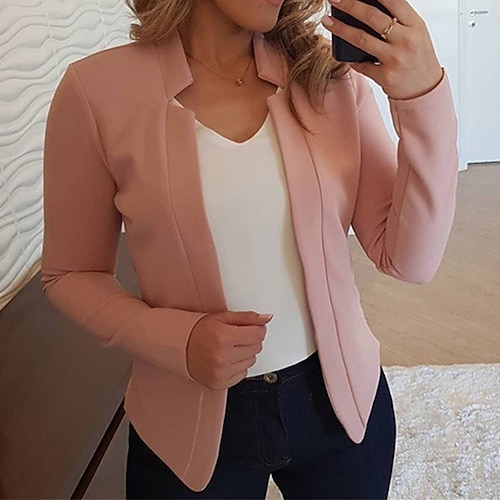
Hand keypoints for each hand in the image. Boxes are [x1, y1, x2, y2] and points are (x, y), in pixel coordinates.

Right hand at [186, 310, 273, 389]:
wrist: (178, 347)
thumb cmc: (198, 330)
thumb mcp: (222, 317)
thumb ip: (248, 318)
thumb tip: (267, 318)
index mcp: (224, 337)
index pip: (258, 334)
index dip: (257, 329)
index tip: (251, 328)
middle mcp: (223, 357)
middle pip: (256, 348)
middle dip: (250, 340)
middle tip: (236, 337)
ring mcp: (221, 372)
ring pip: (251, 361)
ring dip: (245, 354)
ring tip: (229, 348)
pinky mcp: (219, 383)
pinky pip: (242, 374)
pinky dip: (238, 366)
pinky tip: (227, 359)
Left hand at [322, 0, 443, 99]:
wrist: (425, 89)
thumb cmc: (418, 58)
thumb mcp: (416, 34)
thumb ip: (398, 21)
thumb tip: (369, 7)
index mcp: (415, 25)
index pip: (393, 1)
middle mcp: (406, 40)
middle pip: (372, 17)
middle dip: (350, 5)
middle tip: (334, 0)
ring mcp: (395, 59)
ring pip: (361, 39)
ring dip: (340, 29)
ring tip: (327, 22)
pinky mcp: (385, 76)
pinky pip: (360, 64)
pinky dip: (350, 59)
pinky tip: (342, 54)